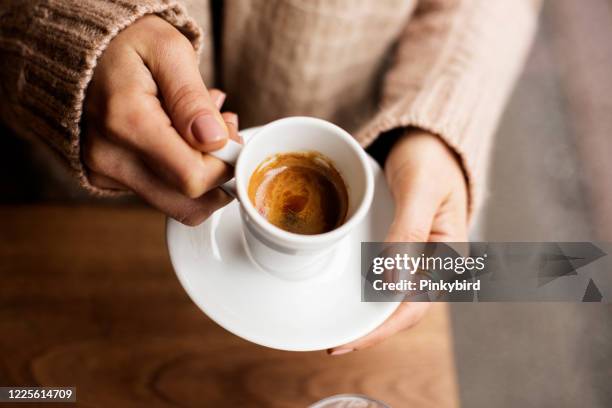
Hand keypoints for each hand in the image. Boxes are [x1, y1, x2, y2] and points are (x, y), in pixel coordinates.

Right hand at [82, 16, 239, 224]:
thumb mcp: (168, 50)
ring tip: (202, 130)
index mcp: (127, 122)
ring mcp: (104, 172)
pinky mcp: (105, 178)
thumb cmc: (127, 43)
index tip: (231, 135)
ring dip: (201, 174)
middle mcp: (109, 156)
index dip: (225, 165)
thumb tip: (214, 140)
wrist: (81, 47)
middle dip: (218, 175)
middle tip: (222, 133)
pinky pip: (158, 192)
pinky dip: (179, 171)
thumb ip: (192, 98)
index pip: (193, 178)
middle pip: (187, 203)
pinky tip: (179, 136)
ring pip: (175, 203)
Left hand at [329, 129, 467, 354]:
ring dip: (364, 312)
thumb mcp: (419, 190)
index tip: (349, 341)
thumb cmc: (430, 156)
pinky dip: (362, 287)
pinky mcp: (398, 242)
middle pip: (400, 307)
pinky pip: (380, 272)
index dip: (382, 328)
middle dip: (368, 329)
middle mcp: (432, 261)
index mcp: (447, 255)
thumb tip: (392, 283)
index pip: (415, 306)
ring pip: (389, 294)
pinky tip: (342, 291)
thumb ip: (408, 232)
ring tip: (333, 323)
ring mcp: (414, 253)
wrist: (426, 135)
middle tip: (332, 341)